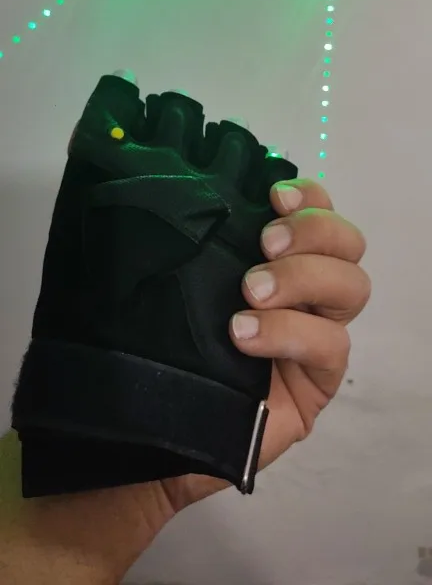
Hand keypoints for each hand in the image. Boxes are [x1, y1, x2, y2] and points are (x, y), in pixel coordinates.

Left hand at [161, 178, 369, 509]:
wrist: (154, 421)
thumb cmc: (165, 344)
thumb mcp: (181, 284)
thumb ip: (203, 247)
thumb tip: (197, 199)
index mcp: (278, 258)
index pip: (317, 211)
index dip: (308, 196)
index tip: (272, 197)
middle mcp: (307, 290)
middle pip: (348, 243)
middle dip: (313, 232)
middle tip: (265, 245)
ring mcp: (318, 333)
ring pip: (351, 286)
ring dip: (302, 278)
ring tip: (250, 293)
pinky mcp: (319, 379)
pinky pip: (332, 345)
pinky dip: (290, 332)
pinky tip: (246, 337)